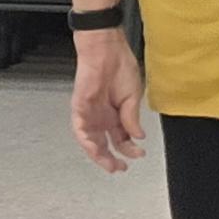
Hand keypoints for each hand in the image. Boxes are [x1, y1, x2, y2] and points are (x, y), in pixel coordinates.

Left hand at [70, 32, 144, 173]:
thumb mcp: (132, 97)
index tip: (139, 154)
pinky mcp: (79, 107)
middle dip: (111, 158)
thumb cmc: (121, 67)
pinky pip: (79, 128)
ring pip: (90, 140)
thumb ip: (132, 118)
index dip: (129, 148)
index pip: (121, 138)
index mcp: (115, 113)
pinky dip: (87, 140)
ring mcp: (89, 113)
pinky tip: (96, 148)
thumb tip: (138, 136)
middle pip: (104, 143)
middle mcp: (101, 116)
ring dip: (98, 154)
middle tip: (120, 168)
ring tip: (109, 164)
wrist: (107, 50)